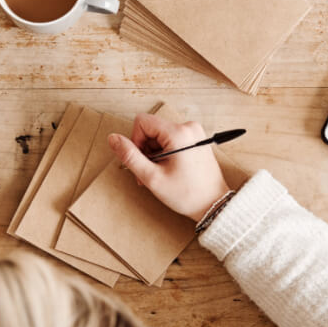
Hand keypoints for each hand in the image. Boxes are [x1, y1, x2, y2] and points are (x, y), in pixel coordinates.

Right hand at [108, 113, 230, 221]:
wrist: (214, 204)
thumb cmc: (187, 194)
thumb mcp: (152, 177)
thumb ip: (130, 156)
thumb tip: (113, 138)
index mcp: (178, 133)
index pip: (142, 121)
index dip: (135, 141)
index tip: (141, 161)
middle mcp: (188, 127)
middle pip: (151, 129)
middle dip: (145, 150)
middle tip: (149, 173)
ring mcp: (194, 133)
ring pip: (160, 136)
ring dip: (154, 154)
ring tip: (159, 175)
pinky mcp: (197, 140)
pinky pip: (172, 140)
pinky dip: (165, 154)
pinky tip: (169, 171)